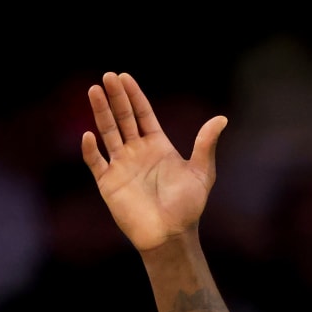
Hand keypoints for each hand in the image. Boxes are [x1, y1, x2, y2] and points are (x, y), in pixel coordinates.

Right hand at [81, 72, 227, 252]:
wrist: (172, 235)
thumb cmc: (187, 207)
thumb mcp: (201, 173)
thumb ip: (206, 144)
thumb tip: (221, 118)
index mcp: (157, 146)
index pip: (142, 114)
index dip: (134, 95)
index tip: (124, 77)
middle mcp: (137, 152)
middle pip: (123, 117)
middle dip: (116, 97)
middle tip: (108, 76)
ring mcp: (121, 166)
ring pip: (107, 132)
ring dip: (100, 112)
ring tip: (94, 90)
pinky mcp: (108, 183)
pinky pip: (95, 162)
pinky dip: (91, 150)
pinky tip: (89, 136)